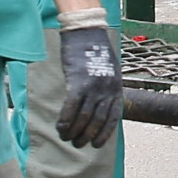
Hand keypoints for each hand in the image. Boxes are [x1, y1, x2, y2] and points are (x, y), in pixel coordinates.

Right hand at [54, 17, 123, 148]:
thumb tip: (98, 107)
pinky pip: (71, 108)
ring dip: (74, 132)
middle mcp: (107, 90)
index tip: (96, 144)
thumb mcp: (109, 71)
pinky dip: (66, 121)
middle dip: (87, 136)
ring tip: (66, 137)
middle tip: (77, 144)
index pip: (113, 119)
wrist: (87, 32)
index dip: (104, 134)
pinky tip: (60, 127)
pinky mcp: (78, 82)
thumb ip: (106, 89)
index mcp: (116, 88)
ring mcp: (93, 87)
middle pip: (98, 121)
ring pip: (84, 118)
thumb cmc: (95, 51)